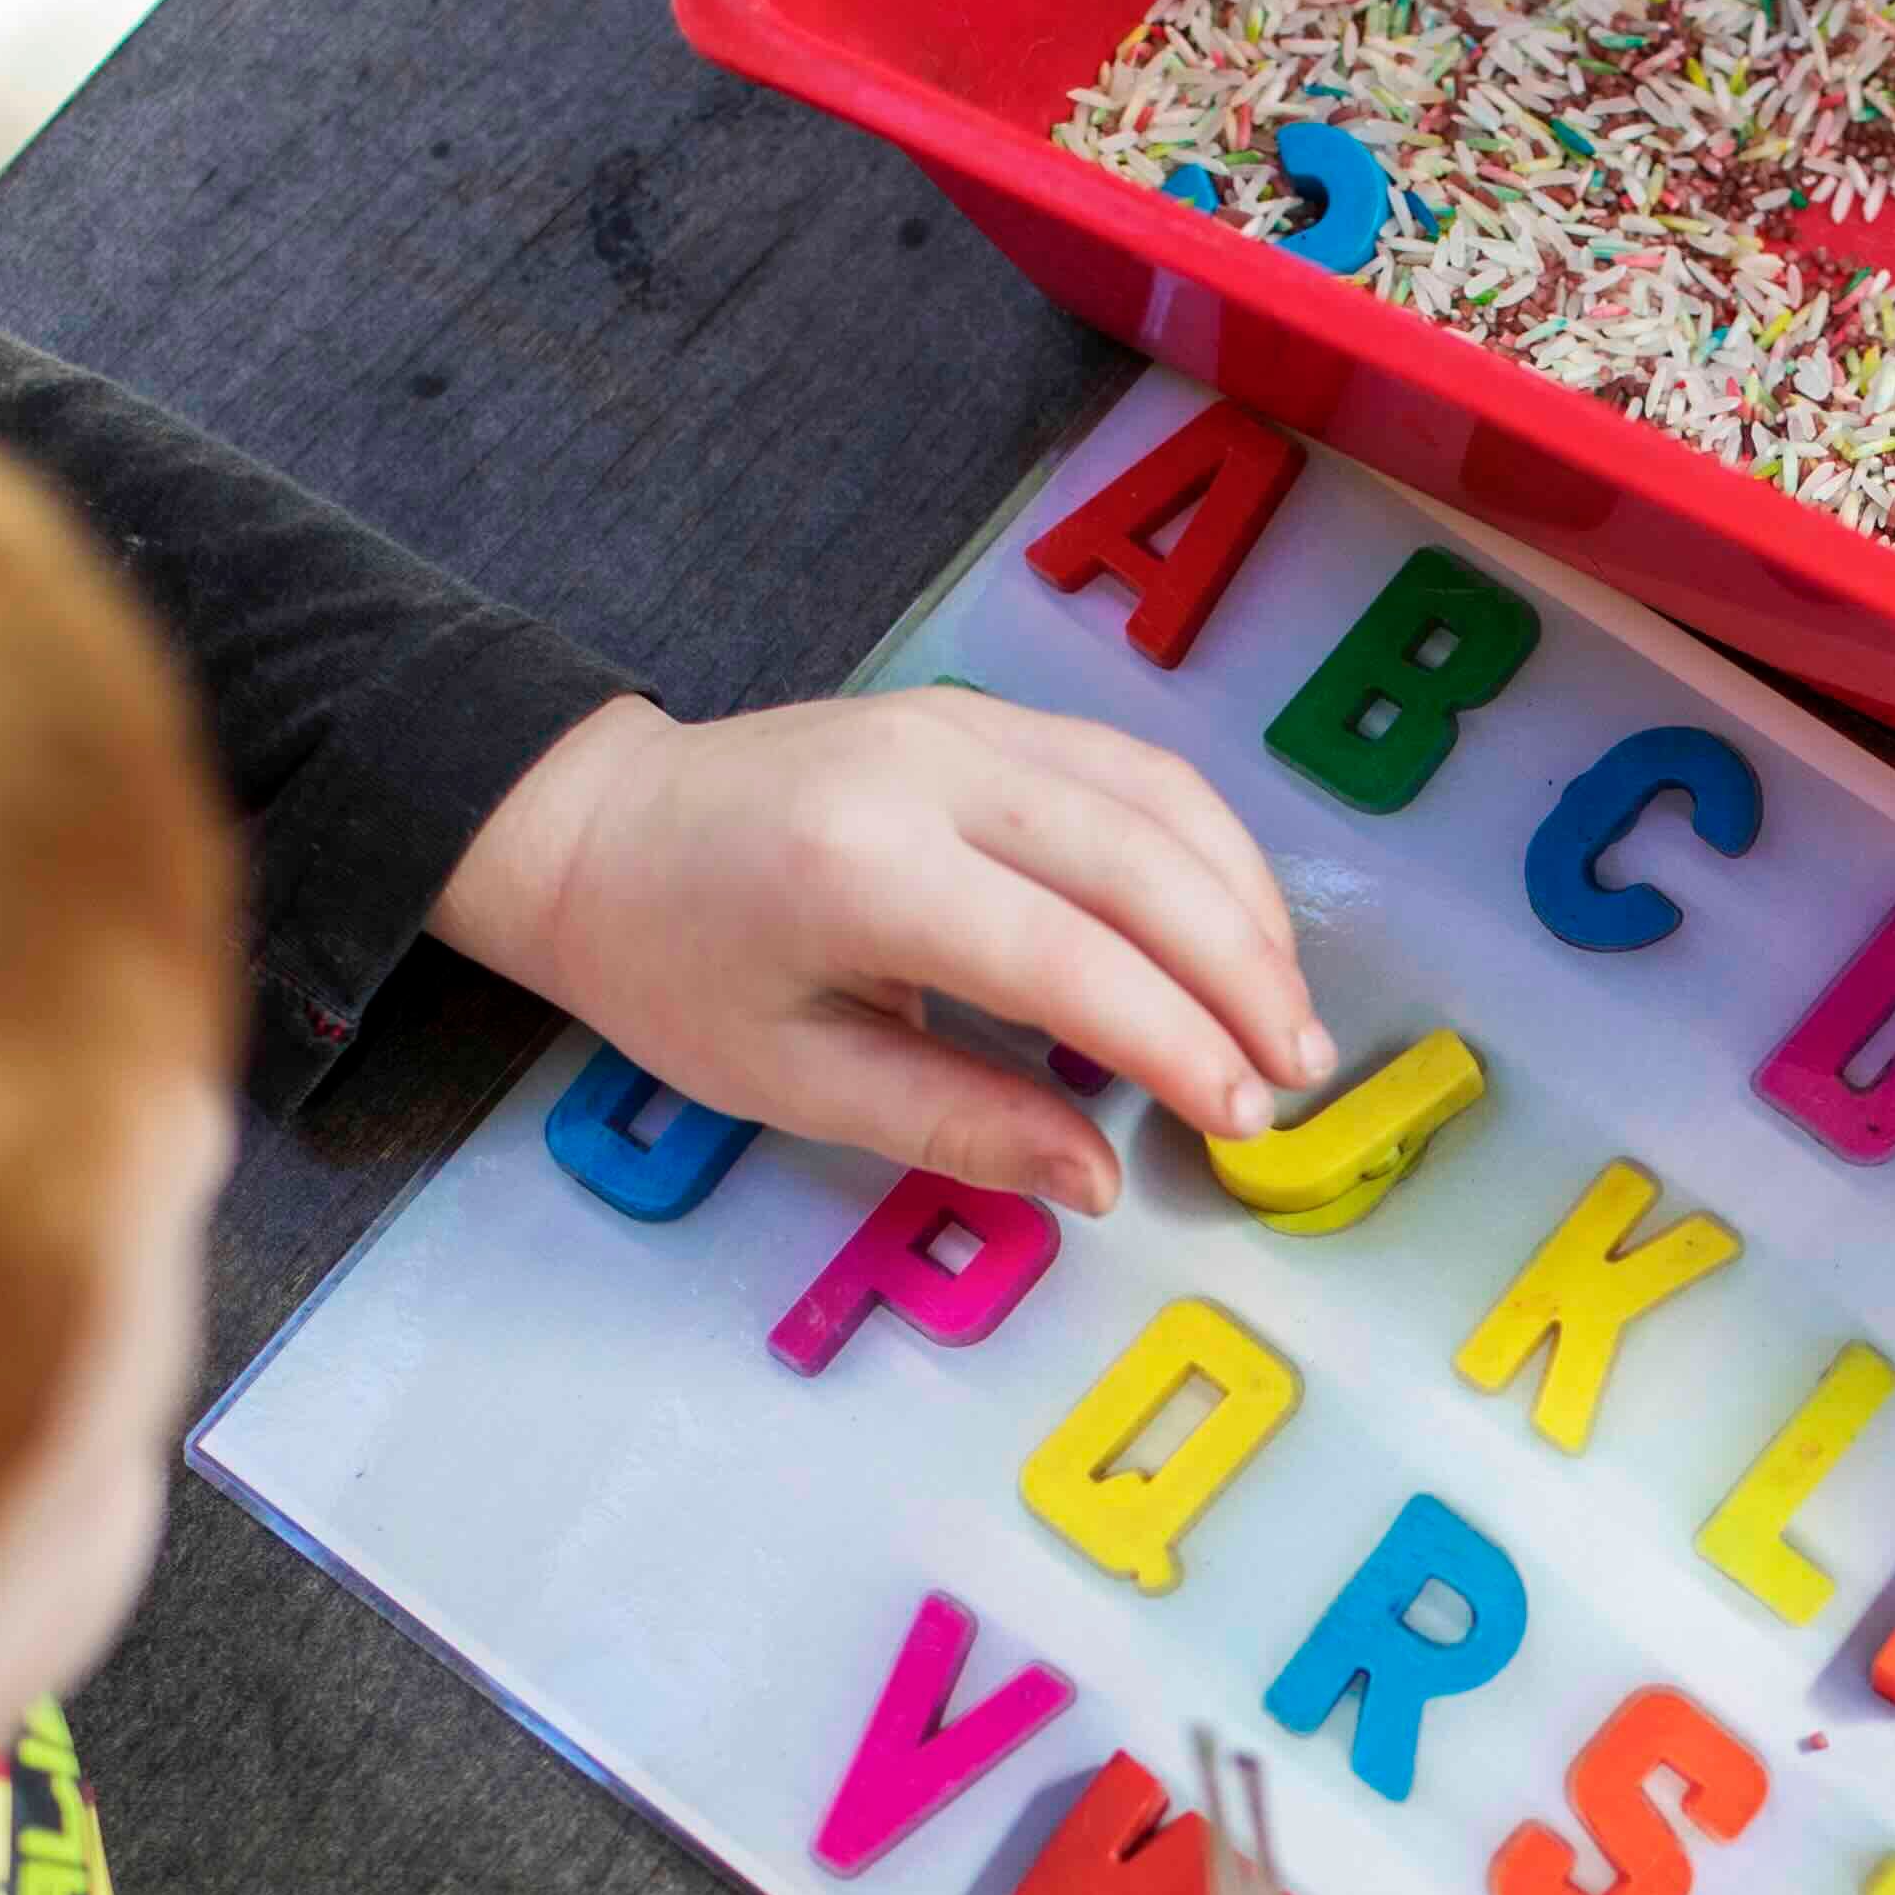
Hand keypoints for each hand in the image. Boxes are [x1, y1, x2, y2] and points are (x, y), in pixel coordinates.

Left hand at [432, 691, 1332, 1216]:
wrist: (599, 829)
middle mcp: (926, 770)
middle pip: (1139, 861)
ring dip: (1243, 908)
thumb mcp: (790, 1079)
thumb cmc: (676, 970)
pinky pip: (1131, 769)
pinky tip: (1235, 931)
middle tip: (1295, 1081)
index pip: (1066, 956)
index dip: (1173, 1041)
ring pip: (1157, 798)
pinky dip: (1205, 850)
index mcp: (861, 869)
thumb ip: (952, 1124)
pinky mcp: (983, 713)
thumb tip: (1100, 1181)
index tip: (1239, 1121)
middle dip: (1240, 976)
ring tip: (1285, 1018)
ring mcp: (963, 722)